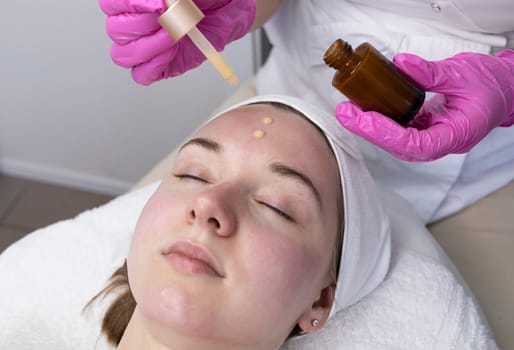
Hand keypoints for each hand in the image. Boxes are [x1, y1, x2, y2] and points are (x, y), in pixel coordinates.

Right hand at [99, 0, 255, 84]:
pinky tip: (173, 52)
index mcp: (136, 1)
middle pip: (116, 31)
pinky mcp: (161, 65)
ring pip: (123, 55)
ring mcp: (147, 46)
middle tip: (172, 19)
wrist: (232, 8)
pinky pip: (141, 75)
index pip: (111, 5)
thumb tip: (162, 1)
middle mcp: (136, 23)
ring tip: (175, 35)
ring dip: (149, 46)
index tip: (158, 3)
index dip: (129, 4)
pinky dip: (154, 66)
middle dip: (144, 26)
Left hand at [335, 50, 513, 161]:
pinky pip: (402, 130)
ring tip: (350, 112)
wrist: (505, 88)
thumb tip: (401, 65)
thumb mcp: (463, 72)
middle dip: (371, 131)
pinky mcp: (427, 129)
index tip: (365, 119)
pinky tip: (368, 111)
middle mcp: (443, 141)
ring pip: (398, 141)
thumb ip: (431, 72)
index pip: (418, 144)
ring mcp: (434, 137)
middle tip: (346, 113)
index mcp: (457, 134)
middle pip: (401, 146)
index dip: (388, 134)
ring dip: (373, 128)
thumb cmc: (491, 84)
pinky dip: (384, 122)